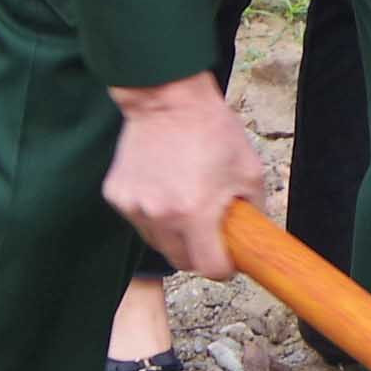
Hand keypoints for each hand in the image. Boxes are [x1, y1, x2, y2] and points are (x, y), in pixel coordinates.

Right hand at [102, 76, 266, 278]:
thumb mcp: (250, 172)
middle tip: (211, 234)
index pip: (209, 268)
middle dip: (199, 254)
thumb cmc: (213, 133)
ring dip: (174, 235)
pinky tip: (164, 188)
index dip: (224, 268)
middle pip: (180, 261)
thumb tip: (255, 238)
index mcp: (195, 213)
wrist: (168, 101)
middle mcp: (160, 215)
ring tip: (187, 202)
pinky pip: (138, 220)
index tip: (229, 261)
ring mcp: (134, 206)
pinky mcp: (116, 195)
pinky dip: (153, 215)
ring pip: (157, 243)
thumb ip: (254, 211)